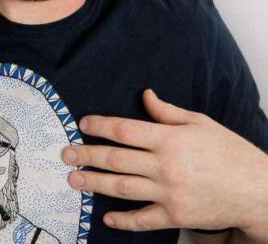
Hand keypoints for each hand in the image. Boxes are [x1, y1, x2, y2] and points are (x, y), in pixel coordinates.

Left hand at [62, 89, 267, 237]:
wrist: (255, 189)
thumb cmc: (229, 152)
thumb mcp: (200, 123)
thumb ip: (168, 112)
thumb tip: (145, 96)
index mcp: (170, 139)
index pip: (125, 129)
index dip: (100, 126)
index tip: (82, 124)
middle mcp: (166, 166)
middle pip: (116, 159)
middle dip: (87, 155)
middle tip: (66, 153)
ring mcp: (169, 193)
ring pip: (123, 188)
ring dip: (95, 184)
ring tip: (74, 179)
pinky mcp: (176, 216)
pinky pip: (143, 219)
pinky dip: (123, 219)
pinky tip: (106, 216)